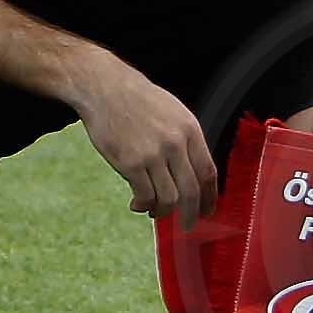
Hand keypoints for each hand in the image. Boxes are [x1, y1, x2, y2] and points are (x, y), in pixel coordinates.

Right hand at [71, 58, 220, 220]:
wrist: (103, 87)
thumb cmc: (135, 99)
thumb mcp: (172, 112)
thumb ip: (184, 140)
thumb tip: (190, 173)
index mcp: (189, 129)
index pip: (208, 172)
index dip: (210, 196)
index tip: (207, 210)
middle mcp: (175, 143)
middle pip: (191, 191)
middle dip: (191, 214)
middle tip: (187, 225)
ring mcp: (153, 154)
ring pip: (169, 198)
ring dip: (163, 211)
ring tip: (156, 212)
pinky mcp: (131, 162)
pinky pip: (145, 195)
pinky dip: (143, 205)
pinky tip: (137, 204)